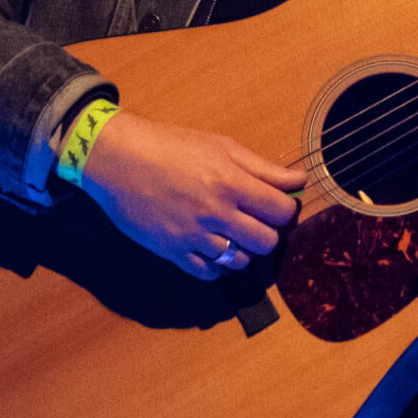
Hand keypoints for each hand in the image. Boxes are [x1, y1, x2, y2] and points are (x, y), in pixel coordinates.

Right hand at [76, 111, 307, 279]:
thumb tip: (300, 180)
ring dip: (243, 250)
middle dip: (269, 233)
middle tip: (257, 222)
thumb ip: (263, 168)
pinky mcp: (171, 251)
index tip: (278, 207)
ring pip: (239, 261)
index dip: (287, 211)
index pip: (281, 210)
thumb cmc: (170, 145)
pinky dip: (217, 265)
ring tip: (233, 234)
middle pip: (266, 241)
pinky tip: (213, 247)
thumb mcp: (221, 146)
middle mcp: (215, 211)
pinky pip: (208, 272)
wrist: (116, 158)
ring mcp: (192, 235)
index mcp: (230, 181)